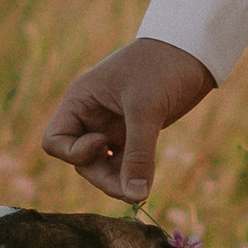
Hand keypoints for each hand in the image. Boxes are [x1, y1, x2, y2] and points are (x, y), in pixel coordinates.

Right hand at [39, 37, 216, 203]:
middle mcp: (91, 116)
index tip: (105, 141)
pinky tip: (146, 183)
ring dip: (118, 181)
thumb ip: (139, 155)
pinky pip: (123, 164)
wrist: (193, 50)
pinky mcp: (133, 134)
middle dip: (102, 177)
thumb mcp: (146, 110)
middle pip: (80, 161)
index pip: (55, 141)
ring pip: (102, 167)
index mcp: (80, 101)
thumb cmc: (161, 68)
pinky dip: (132, 176)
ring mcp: (111, 126)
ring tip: (141, 191)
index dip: (74, 152)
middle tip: (131, 190)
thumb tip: (136, 197)